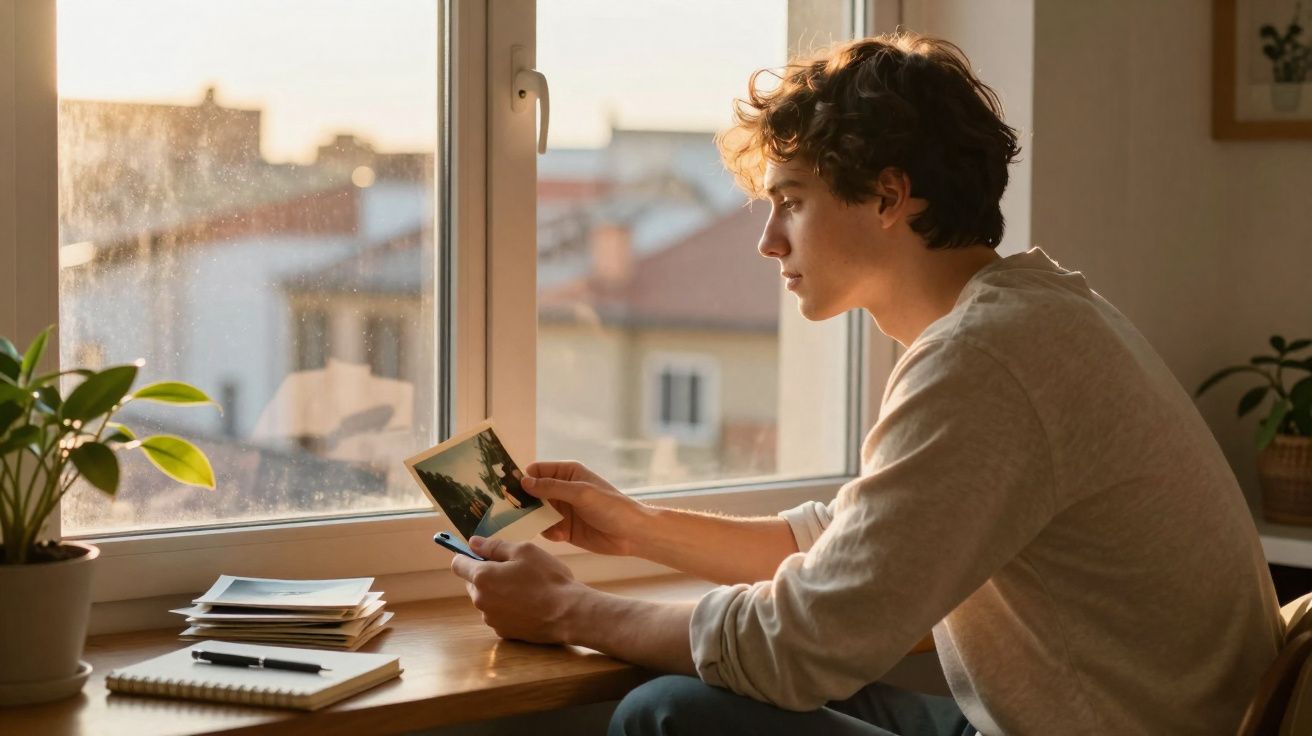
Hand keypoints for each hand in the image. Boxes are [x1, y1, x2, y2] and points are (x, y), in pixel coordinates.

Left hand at [450, 536, 586, 643]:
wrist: (568, 614)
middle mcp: (480, 600)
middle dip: (486, 574)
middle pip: (472, 583)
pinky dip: (507, 608)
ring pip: (486, 600)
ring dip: (497, 592)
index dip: (467, 555)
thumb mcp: (524, 551)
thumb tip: (473, 542)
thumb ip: (494, 546)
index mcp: (482, 577)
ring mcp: (491, 619)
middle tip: (513, 569)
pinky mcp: (503, 632)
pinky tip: (527, 604)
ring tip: (524, 588)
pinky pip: (498, 615)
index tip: (481, 553)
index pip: (458, 564)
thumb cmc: (547, 578)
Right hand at [522, 460, 648, 555]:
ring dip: (533, 518)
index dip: (522, 478)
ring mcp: (563, 510)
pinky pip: (547, 529)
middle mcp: (562, 490)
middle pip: (533, 493)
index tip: (506, 489)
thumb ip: (552, 487)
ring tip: (530, 525)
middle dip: (523, 501)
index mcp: (567, 473)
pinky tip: (558, 535)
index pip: (537, 471)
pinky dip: (548, 532)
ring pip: (537, 512)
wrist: (631, 534)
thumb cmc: (611, 506)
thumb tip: (524, 482)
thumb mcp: (581, 492)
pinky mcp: (565, 530)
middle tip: (510, 510)